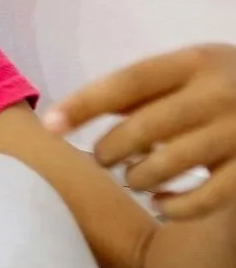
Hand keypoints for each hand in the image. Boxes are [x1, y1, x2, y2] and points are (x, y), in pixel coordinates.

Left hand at [45, 44, 235, 219]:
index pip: (130, 82)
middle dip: (109, 149)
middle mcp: (223, 93)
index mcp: (200, 61)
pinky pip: (206, 198)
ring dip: (137, 177)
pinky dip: (174, 205)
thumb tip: (70, 114)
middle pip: (145, 126)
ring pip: (169, 163)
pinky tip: (161, 202)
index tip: (49, 124)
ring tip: (133, 178)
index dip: (85, 103)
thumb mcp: (196, 73)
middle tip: (102, 158)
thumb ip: (144, 90)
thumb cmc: (233, 88)